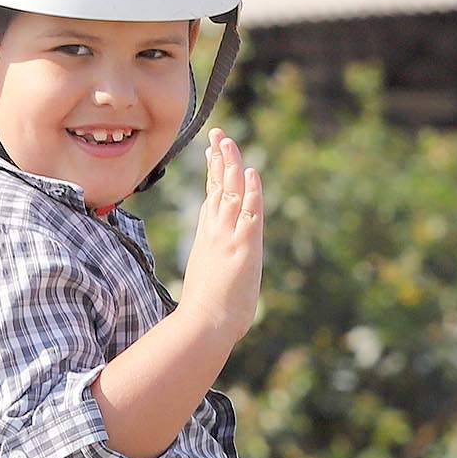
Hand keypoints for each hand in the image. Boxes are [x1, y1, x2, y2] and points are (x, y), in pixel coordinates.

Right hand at [179, 129, 264, 345]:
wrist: (204, 323)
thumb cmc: (205, 311)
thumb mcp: (208, 277)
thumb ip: (212, 263)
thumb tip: (212, 268)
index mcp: (208, 237)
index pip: (213, 197)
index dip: (214, 172)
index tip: (213, 152)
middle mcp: (215, 231)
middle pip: (219, 186)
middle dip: (219, 158)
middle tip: (219, 134)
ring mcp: (228, 236)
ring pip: (231, 192)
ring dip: (232, 164)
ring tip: (229, 141)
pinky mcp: (244, 247)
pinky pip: (250, 212)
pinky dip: (252, 192)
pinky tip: (252, 173)